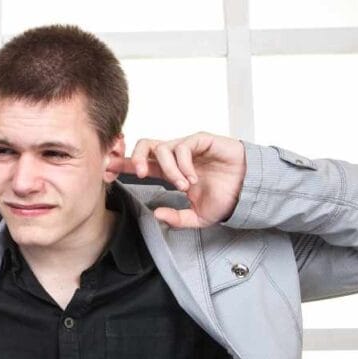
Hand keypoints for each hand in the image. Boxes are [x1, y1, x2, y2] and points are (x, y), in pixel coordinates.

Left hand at [121, 132, 245, 228]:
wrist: (249, 191)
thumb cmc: (226, 198)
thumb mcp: (198, 217)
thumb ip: (177, 218)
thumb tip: (157, 214)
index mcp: (170, 171)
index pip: (141, 164)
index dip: (123, 164)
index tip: (108, 169)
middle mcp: (176, 156)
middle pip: (145, 145)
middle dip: (135, 157)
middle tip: (139, 174)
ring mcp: (188, 147)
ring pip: (162, 148)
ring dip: (170, 169)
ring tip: (184, 185)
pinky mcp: (202, 140)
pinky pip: (183, 146)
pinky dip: (183, 164)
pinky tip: (192, 177)